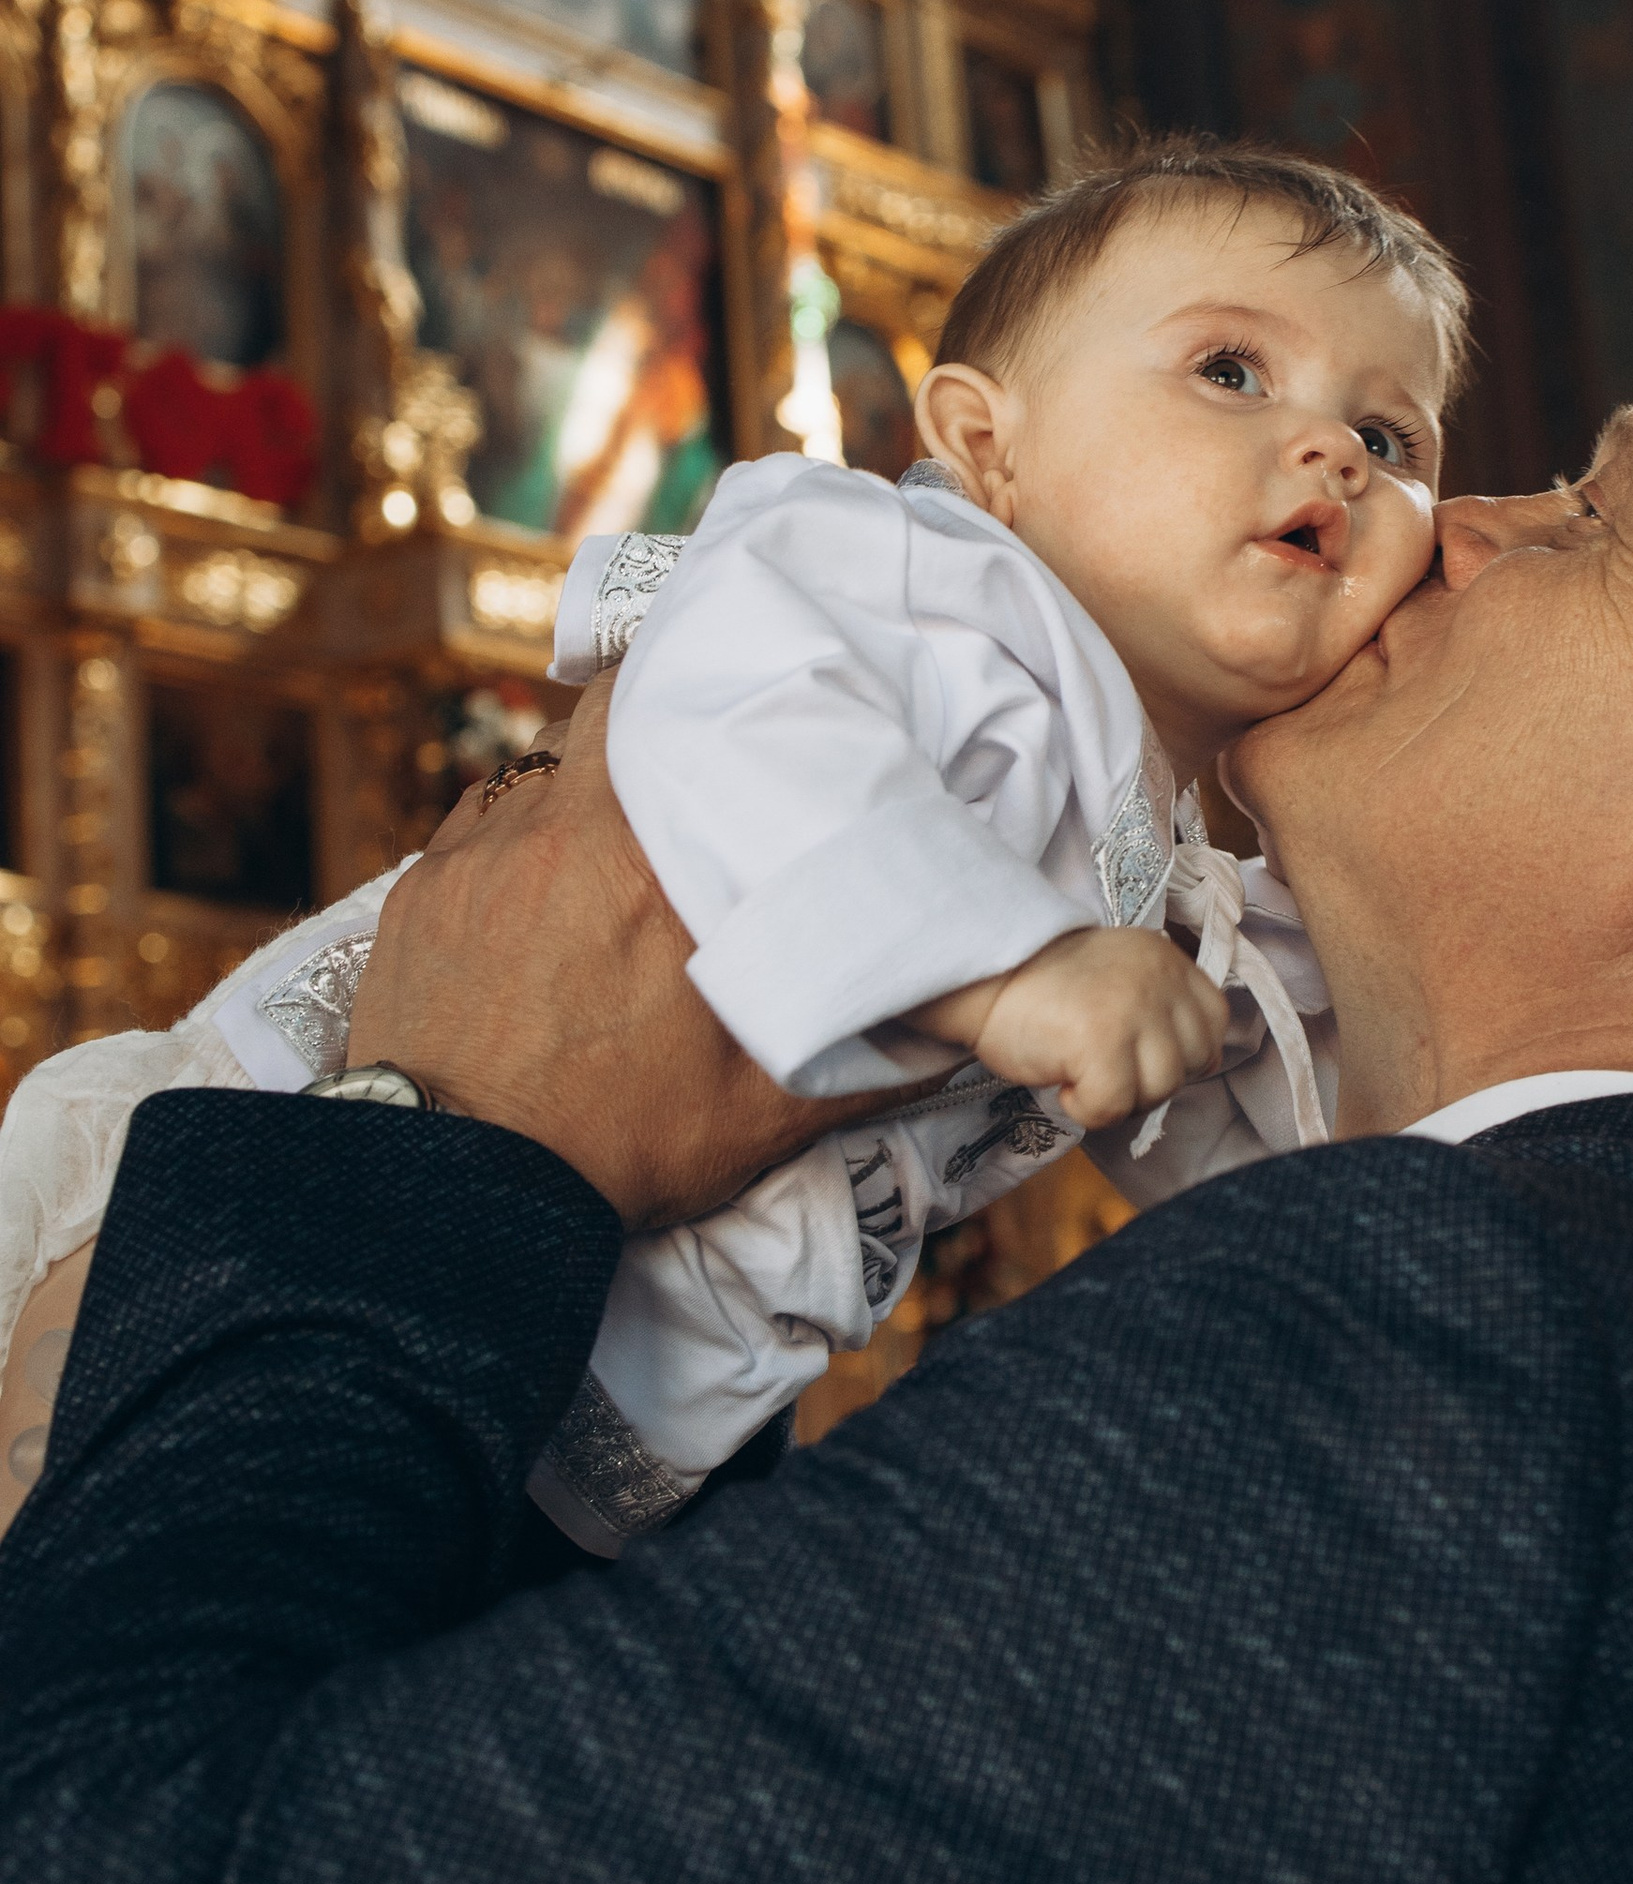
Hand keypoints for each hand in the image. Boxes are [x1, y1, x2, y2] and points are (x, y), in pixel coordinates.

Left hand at [347, 684, 895, 1228]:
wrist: (460, 1195)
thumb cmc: (619, 1147)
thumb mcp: (770, 1111)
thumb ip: (873, 1056)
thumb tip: (961, 1031)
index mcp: (656, 860)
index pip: (676, 703)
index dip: (707, 687)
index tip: (737, 705)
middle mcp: (561, 830)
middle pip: (600, 709)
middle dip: (641, 722)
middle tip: (680, 768)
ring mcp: (477, 856)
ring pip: (536, 772)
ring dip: (576, 791)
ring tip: (607, 844)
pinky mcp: (419, 894)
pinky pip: (474, 831)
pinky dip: (511, 846)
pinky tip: (534, 902)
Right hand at [922, 928, 1226, 1129]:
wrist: (979, 975)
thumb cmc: (1041, 986)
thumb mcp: (1119, 977)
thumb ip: (1160, 1007)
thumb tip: (1196, 1065)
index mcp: (1166, 960)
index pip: (1214, 1021)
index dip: (1183, 1052)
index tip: (1139, 1056)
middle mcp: (1158, 979)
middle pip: (1195, 1062)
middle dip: (1151, 1079)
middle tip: (1104, 1068)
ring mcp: (1134, 1009)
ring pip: (1161, 1090)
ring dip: (1119, 1097)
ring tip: (1079, 1072)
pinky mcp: (1101, 1041)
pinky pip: (1115, 1108)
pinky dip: (1086, 1110)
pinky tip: (1062, 1082)